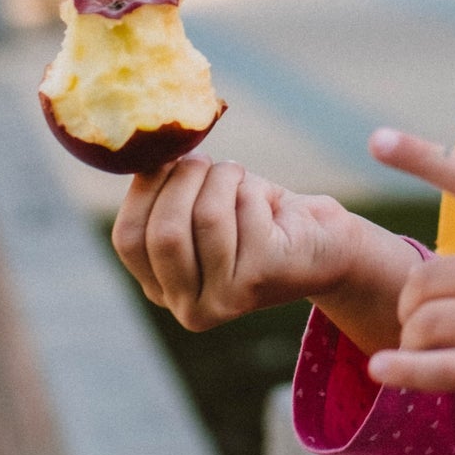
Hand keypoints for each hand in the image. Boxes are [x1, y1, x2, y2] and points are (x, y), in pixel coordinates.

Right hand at [111, 154, 416, 349]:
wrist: (326, 240)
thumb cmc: (260, 215)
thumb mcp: (206, 201)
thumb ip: (171, 188)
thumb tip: (143, 147)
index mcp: (161, 287)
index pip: (127, 239)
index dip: (144, 189)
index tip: (166, 157)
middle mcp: (185, 307)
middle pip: (162, 232)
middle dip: (184, 179)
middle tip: (205, 159)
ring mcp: (221, 302)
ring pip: (205, 217)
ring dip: (225, 178)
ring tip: (240, 174)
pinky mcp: (259, 281)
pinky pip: (245, 213)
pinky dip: (256, 190)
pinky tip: (271, 202)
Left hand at [366, 128, 454, 454]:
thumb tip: (447, 269)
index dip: (425, 157)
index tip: (378, 138)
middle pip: (433, 274)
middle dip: (409, 304)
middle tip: (416, 324)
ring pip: (433, 321)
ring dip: (412, 342)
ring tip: (419, 355)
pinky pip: (449, 367)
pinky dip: (407, 372)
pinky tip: (383, 372)